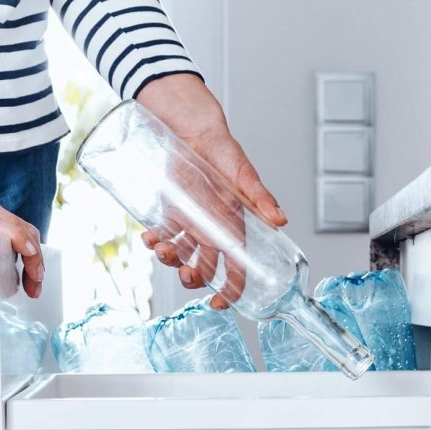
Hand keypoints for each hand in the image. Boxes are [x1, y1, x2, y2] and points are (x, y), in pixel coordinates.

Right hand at [0, 129, 44, 297]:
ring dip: (33, 257)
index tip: (34, 279)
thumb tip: (1, 253)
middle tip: (37, 286)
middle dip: (37, 261)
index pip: (20, 229)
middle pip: (26, 230)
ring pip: (18, 228)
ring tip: (34, 281)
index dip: (34, 255)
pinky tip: (25, 254)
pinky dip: (17, 238)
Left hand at [136, 73, 285, 308]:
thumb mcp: (242, 173)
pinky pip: (163, 235)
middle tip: (184, 271)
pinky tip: (149, 236)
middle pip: (205, 268)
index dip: (231, 290)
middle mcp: (213, 230)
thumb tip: (281, 220)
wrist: (190, 126)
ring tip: (162, 249)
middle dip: (193, 278)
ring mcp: (191, 223)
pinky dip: (154, 241)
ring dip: (170, 260)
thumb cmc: (222, 148)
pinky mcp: (171, 211)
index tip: (219, 303)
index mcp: (235, 227)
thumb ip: (260, 197)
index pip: (237, 269)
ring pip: (182, 255)